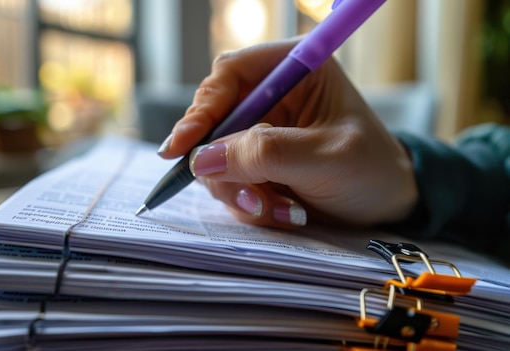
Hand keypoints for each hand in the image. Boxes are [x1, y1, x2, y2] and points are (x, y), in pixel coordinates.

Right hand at [157, 38, 417, 229]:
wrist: (387, 205)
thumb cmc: (371, 171)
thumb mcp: (326, 159)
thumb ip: (266, 154)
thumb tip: (201, 159)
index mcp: (295, 70)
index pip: (229, 75)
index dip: (202, 109)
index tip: (181, 148)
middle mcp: (271, 95)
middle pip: (213, 119)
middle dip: (223, 163)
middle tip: (247, 196)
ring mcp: (260, 130)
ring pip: (215, 156)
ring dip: (239, 190)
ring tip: (278, 209)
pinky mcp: (255, 161)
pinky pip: (229, 180)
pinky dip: (247, 202)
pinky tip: (282, 210)